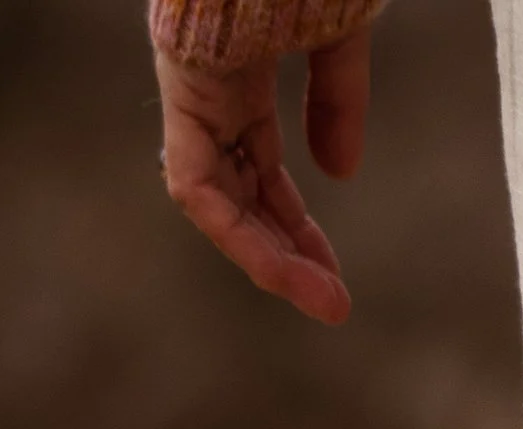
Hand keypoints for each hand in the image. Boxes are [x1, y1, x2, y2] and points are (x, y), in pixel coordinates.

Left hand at [154, 29, 371, 326]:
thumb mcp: (336, 31)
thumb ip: (336, 99)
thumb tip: (338, 176)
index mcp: (238, 68)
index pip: (258, 167)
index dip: (293, 224)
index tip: (334, 273)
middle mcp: (206, 84)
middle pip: (238, 191)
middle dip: (284, 253)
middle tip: (332, 303)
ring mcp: (190, 82)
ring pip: (213, 197)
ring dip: (264, 256)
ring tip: (321, 299)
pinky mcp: (184, 81)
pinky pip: (195, 180)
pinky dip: (236, 231)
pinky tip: (282, 263)